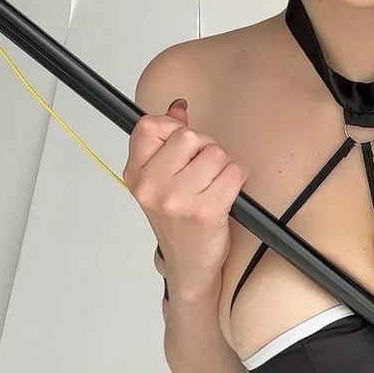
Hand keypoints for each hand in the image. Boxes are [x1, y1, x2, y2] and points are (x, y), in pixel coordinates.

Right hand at [122, 99, 247, 300]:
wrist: (189, 264)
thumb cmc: (177, 220)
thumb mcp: (160, 180)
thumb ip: (166, 141)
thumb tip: (178, 108)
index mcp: (135, 174)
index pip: (150, 126)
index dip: (173, 128)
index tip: (182, 146)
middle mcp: (151, 186)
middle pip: (190, 136)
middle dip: (205, 148)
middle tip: (202, 174)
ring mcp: (176, 200)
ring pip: (216, 153)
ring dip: (223, 166)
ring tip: (213, 187)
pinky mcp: (205, 211)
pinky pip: (235, 172)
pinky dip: (237, 180)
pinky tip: (226, 196)